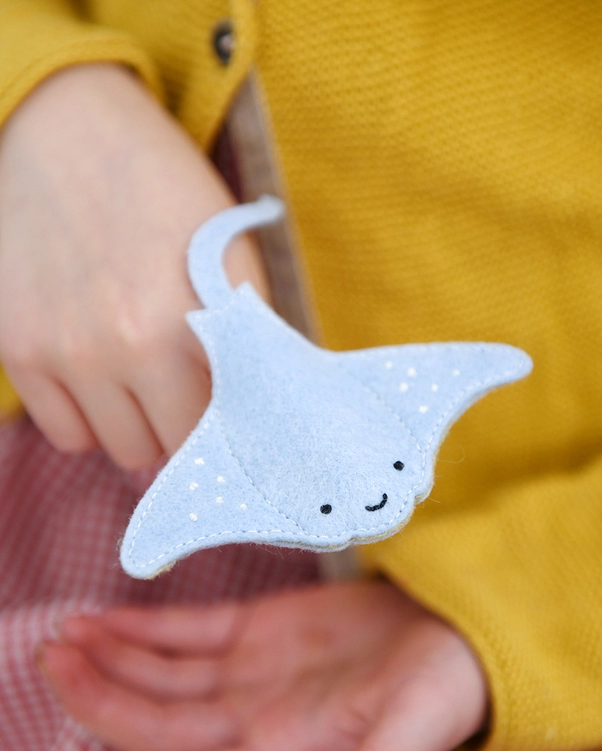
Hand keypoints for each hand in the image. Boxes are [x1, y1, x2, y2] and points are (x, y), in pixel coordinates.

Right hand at [0, 64, 267, 469]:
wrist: (72, 133)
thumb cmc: (166, 197)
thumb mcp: (231, 259)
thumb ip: (250, 341)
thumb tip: (262, 413)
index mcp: (187, 324)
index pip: (217, 432)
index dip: (228, 427)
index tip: (229, 415)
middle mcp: (121, 346)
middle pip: (168, 451)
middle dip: (183, 428)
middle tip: (187, 389)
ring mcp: (63, 351)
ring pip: (119, 451)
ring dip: (139, 428)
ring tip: (144, 381)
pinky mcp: (17, 348)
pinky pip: (65, 433)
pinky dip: (90, 420)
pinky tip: (103, 379)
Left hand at [37, 580, 487, 750]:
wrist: (456, 627)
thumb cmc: (446, 683)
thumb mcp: (419, 723)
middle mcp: (256, 721)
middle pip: (157, 725)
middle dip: (99, 699)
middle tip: (52, 660)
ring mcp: (252, 675)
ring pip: (162, 678)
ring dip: (111, 661)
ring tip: (65, 637)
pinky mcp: (259, 630)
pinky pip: (188, 634)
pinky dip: (144, 627)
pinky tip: (107, 619)